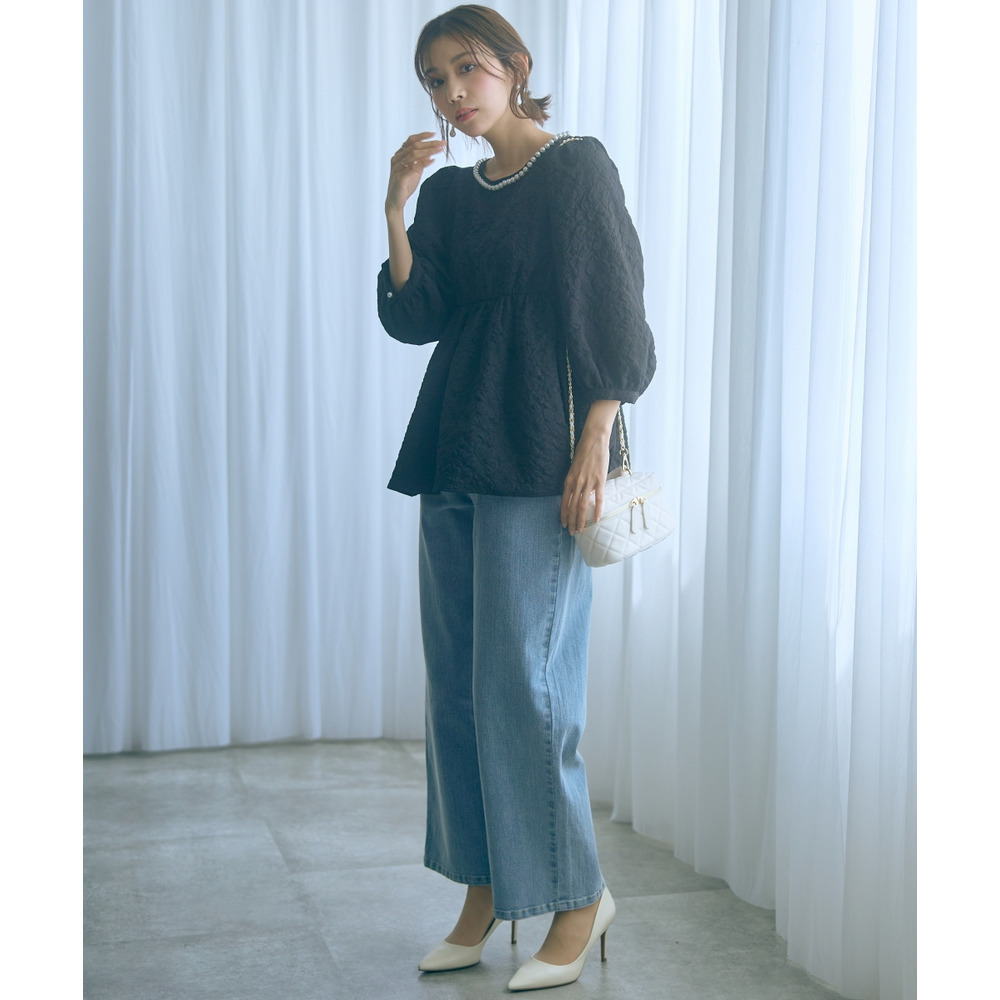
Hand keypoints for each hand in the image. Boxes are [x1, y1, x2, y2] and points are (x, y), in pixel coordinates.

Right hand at [386, 132, 445, 213]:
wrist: (396, 201)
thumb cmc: (405, 185)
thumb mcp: (415, 171)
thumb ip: (420, 162)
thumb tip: (430, 153)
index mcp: (399, 155)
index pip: (411, 140)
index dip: (422, 136)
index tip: (434, 134)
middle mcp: (397, 159)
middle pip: (414, 146)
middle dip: (429, 143)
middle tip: (442, 143)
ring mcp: (397, 168)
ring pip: (414, 154)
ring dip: (429, 151)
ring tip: (439, 150)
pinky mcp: (400, 177)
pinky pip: (413, 167)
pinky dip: (423, 163)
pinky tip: (432, 160)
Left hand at [561, 400, 619, 534]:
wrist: (594, 439)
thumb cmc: (584, 452)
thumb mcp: (574, 467)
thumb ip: (574, 480)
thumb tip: (575, 492)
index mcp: (569, 480)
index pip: (564, 502)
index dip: (564, 514)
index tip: (564, 524)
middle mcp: (576, 483)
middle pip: (572, 507)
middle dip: (571, 521)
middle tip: (572, 532)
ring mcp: (588, 482)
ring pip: (582, 506)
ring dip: (581, 520)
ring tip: (581, 530)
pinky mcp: (599, 480)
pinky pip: (598, 498)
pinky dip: (596, 510)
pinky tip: (595, 520)